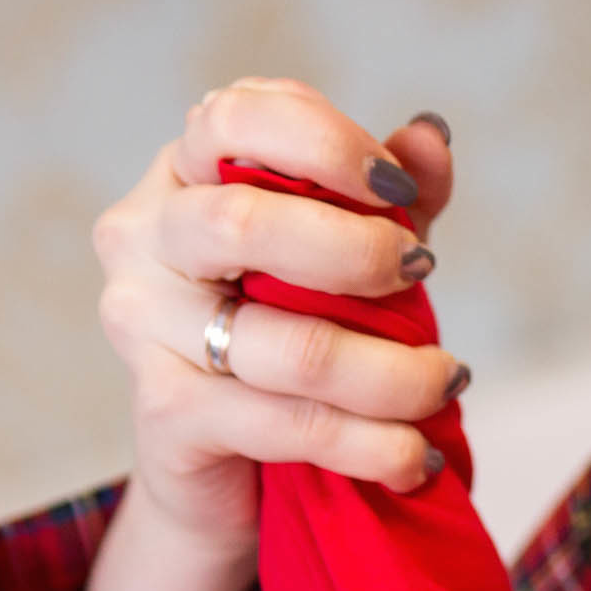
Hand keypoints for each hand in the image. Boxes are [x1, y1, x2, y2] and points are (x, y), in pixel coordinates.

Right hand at [80, 78, 468, 590]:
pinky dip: (372, 444)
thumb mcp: (350, 255)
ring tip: (447, 380)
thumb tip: (430, 137)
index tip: (397, 188)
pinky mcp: (167, 414)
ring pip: (288, 345)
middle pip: (244, 223)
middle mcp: (144, 240)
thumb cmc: (291, 333)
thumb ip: (391, 197)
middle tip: (423, 271)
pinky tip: (418, 457)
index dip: (323, 143)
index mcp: (181, 176)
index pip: (231, 118)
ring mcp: (143, 328)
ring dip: (393, 373)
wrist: (228, 471)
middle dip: (357, 250)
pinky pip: (289, 424)